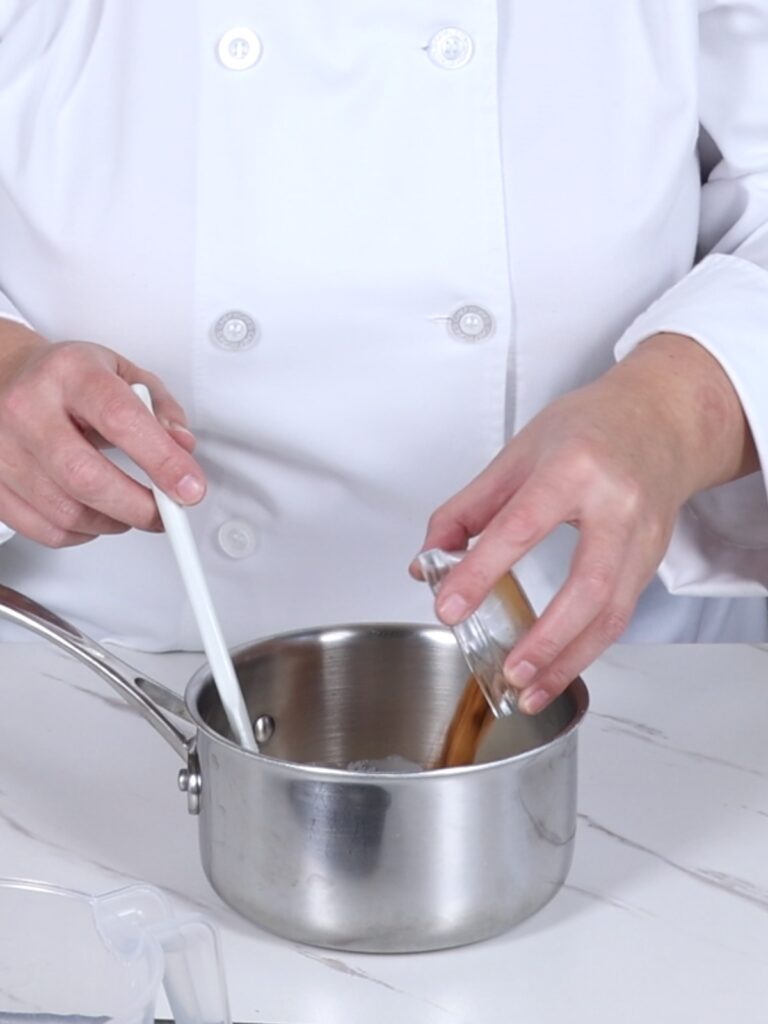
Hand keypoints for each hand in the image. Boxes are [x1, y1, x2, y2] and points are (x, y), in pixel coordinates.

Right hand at [0, 323, 205, 546]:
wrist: (5, 373)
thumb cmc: (67, 378)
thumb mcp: (122, 373)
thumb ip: (160, 409)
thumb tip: (183, 448)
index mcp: (69, 373)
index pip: (121, 420)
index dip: (162, 461)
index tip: (190, 487)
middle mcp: (27, 407)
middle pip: (86, 476)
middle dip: (138, 507)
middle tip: (165, 513)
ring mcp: (1, 446)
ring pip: (65, 511)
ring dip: (112, 523)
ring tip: (129, 510)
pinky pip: (43, 529)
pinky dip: (80, 534)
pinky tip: (94, 516)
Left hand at [412, 333, 756, 713]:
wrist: (661, 416)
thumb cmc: (589, 428)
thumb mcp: (518, 453)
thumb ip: (468, 509)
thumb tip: (429, 560)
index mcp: (573, 468)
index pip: (521, 528)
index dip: (481, 572)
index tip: (448, 606)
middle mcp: (618, 504)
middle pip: (588, 585)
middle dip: (547, 639)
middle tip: (508, 672)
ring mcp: (644, 535)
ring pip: (613, 613)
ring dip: (570, 660)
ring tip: (529, 691)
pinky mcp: (654, 558)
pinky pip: (622, 614)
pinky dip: (587, 648)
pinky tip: (558, 669)